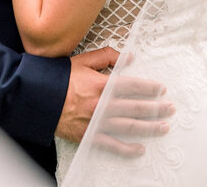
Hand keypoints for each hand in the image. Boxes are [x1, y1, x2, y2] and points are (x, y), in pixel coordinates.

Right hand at [56, 47, 172, 154]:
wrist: (36, 98)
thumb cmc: (58, 78)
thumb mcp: (82, 60)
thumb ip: (106, 56)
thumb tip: (128, 56)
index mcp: (101, 84)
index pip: (132, 86)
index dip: (149, 88)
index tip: (161, 89)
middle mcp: (101, 104)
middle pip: (135, 107)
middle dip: (156, 108)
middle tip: (170, 108)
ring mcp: (96, 122)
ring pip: (129, 127)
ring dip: (148, 127)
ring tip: (163, 127)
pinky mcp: (88, 136)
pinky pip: (111, 145)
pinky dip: (127, 149)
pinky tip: (140, 149)